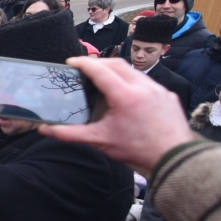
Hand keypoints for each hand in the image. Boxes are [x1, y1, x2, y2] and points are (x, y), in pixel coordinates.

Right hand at [39, 57, 193, 174]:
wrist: (174, 158)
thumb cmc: (138, 150)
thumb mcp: (100, 141)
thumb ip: (70, 133)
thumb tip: (46, 130)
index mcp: (125, 95)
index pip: (100, 70)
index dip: (83, 63)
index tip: (72, 62)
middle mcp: (143, 87)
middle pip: (117, 64)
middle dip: (99, 63)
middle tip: (85, 68)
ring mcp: (158, 89)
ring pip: (134, 71)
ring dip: (117, 71)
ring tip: (105, 80)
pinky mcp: (168, 96)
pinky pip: (147, 81)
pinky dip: (132, 81)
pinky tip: (127, 94)